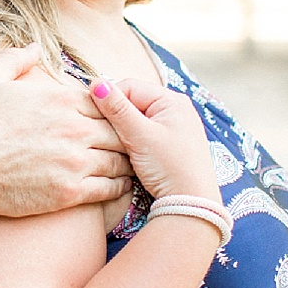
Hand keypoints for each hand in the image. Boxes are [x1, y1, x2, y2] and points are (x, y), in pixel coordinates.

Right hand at [0, 44, 133, 217]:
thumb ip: (16, 59)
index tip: (112, 121)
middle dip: (126, 137)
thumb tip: (35, 47)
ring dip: (126, 163)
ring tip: (129, 167)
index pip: (106, 103)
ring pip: (120, 161)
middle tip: (131, 146)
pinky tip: (117, 187)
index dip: (112, 112)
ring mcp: (74, 161)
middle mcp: (74, 128)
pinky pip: (110, 189)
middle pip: (120, 131)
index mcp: (61, 100)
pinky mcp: (69, 192)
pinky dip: (118, 188)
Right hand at [88, 77, 221, 203]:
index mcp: (172, 100)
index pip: (129, 87)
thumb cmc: (170, 168)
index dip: (109, 101)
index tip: (96, 120)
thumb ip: (117, 109)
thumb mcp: (140, 136)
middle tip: (109, 137)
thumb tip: (96, 84)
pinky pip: (146, 133)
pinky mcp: (172, 144)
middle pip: (133, 102)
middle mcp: (176, 109)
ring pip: (137, 119)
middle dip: (117, 118)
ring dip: (125, 131)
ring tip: (121, 148)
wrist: (192, 204)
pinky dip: (135, 141)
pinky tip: (131, 155)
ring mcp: (175, 127)